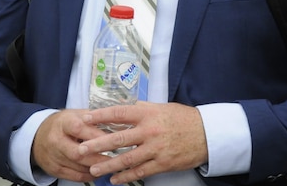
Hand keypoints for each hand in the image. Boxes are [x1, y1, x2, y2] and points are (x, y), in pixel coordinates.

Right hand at [32, 109, 109, 181]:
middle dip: (97, 156)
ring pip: (77, 166)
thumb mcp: (76, 114)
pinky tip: (98, 172)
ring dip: (95, 167)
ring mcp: (54, 156)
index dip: (96, 135)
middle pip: (78, 152)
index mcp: (64, 123)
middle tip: (114, 157)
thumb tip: (116, 122)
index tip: (111, 139)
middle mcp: (56, 140)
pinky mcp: (54, 169)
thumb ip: (94, 118)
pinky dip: (88, 175)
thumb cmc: (63, 124)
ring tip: (110, 165)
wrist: (39, 135)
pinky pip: (74, 176)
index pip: (79, 128)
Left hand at [78, 101, 208, 183]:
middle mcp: (150, 130)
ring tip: (93, 169)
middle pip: (118, 138)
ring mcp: (156, 148)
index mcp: (149, 113)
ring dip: (107, 164)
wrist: (206, 133)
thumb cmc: (182, 118)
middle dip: (97, 144)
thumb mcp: (162, 108)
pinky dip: (125, 177)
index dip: (100, 115)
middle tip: (80, 149)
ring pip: (126, 158)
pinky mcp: (162, 163)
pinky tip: (114, 179)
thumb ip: (142, 110)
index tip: (84, 118)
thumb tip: (120, 109)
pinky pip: (139, 172)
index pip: (119, 113)